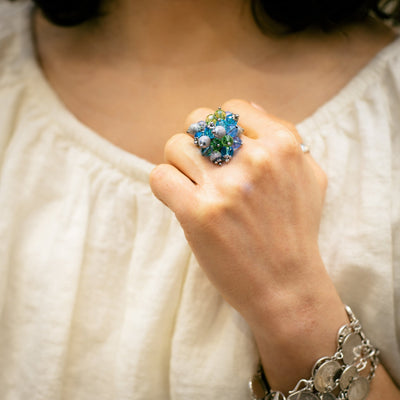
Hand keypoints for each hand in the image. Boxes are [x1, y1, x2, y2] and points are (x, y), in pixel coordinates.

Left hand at [150, 99, 346, 390]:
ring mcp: (224, 187)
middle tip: (201, 166)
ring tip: (191, 186)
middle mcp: (254, 160)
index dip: (221, 128)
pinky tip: (178, 199)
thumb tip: (248, 109)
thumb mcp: (309, 176)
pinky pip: (160, 176)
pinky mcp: (198, 213)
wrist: (286, 286)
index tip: (220, 149)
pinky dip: (163, 185)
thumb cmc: (296, 231)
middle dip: (196, 141)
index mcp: (283, 145)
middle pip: (198, 123)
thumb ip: (286, 138)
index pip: (232, 109)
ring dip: (178, 165)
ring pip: (175, 147)